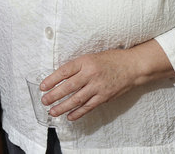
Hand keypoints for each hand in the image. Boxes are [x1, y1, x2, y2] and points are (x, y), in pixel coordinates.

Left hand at [40, 40, 173, 120]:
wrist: (132, 67)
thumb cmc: (110, 60)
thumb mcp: (91, 57)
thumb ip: (78, 67)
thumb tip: (61, 78)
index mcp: (85, 61)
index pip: (64, 71)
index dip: (52, 79)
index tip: (42, 86)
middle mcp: (90, 74)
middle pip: (68, 86)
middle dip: (54, 95)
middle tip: (44, 100)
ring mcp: (98, 87)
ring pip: (77, 99)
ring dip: (63, 106)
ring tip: (53, 111)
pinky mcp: (104, 96)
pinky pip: (89, 106)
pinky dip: (78, 112)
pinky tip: (70, 116)